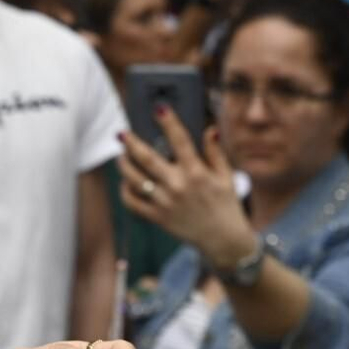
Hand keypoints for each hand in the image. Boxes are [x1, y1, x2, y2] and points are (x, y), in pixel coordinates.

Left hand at [120, 111, 255, 268]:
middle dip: (131, 143)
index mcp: (197, 172)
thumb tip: (210, 129)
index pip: (180, 140)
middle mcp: (178, 185)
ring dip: (124, 165)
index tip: (159, 107)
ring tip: (121, 155)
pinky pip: (132, 203)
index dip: (169, 122)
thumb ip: (215, 152)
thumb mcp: (226, 177)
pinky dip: (125, 191)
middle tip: (122, 133)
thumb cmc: (226, 205)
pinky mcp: (157, 217)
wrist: (224, 240)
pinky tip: (126, 182)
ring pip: (134, 179)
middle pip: (147, 159)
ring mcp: (165, 202)